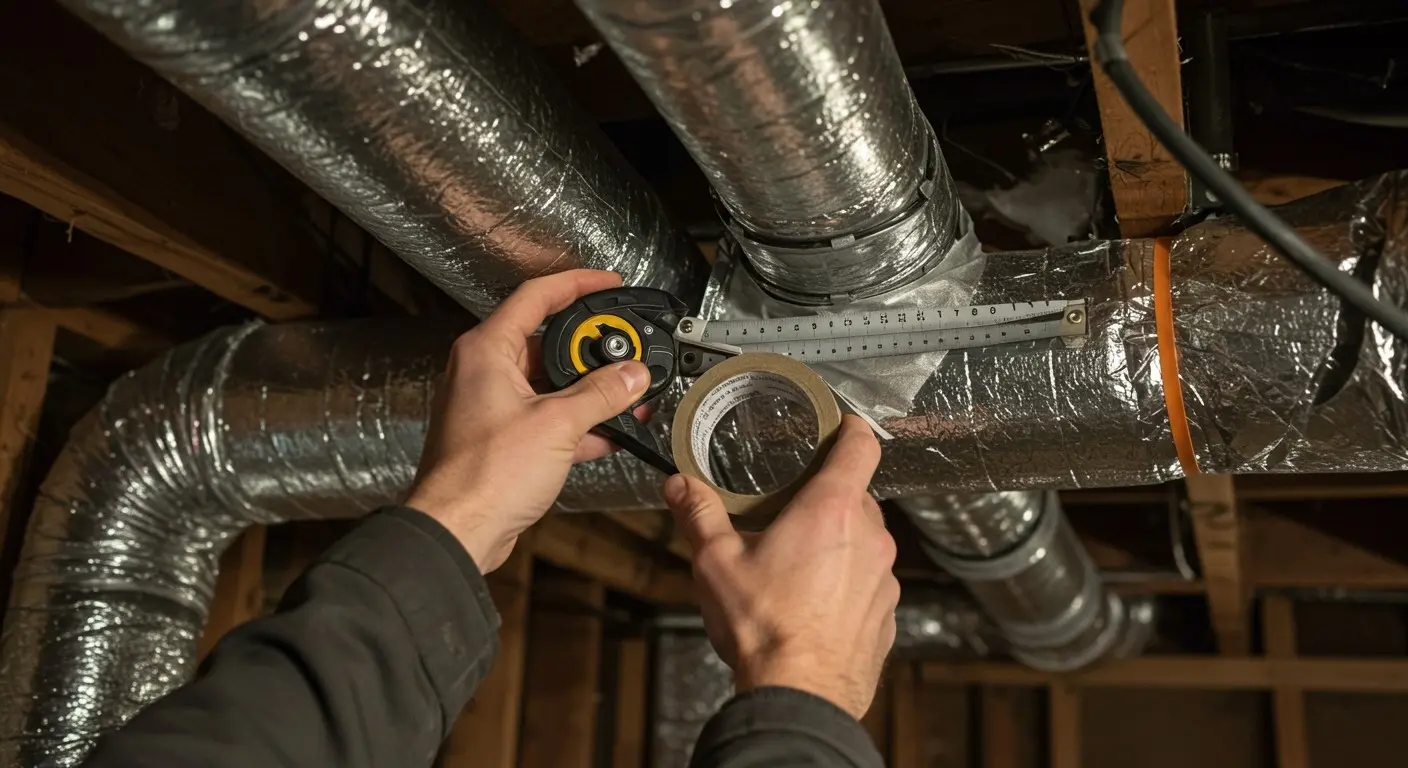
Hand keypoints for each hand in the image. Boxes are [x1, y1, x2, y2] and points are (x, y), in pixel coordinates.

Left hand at [406, 270, 650, 572]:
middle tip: (627, 354)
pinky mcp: (501, 439)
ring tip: (628, 396)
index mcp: (487, 350)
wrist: (459, 531)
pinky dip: (576, 423)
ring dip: (589, 392)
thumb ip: (601, 394)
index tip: (609, 283)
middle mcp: (484, 372)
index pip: (536, 296)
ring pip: (550, 384)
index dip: (577, 285)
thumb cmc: (485, 475)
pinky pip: (546, 417)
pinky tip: (608, 435)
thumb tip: (632, 375)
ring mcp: (491, 406)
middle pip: (547, 343)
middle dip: (592, 351)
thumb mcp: (558, 424)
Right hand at [662, 417, 897, 719]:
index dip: (851, 429)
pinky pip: (870, 581)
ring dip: (838, 543)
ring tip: (798, 565)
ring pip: (864, 541)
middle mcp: (869, 537)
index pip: (860, 447)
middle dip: (827, 500)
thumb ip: (699, 515)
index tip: (841, 425)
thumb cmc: (764, 627)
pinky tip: (815, 602)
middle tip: (791, 513)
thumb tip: (680, 485)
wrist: (801, 694)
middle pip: (856, 496)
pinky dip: (848, 582)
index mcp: (831, 510)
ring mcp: (884, 576)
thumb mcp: (717, 563)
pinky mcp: (888, 611)